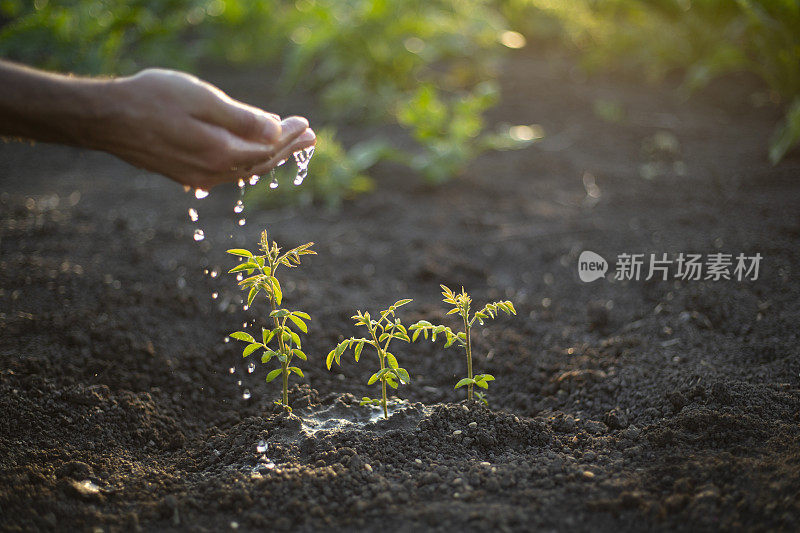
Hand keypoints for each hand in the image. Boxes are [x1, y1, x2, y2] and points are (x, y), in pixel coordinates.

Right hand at [94, 69, 314, 189]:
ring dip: (269, 156)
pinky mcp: (186, 175)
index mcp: (220, 153)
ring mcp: (198, 177)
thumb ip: (241, 119)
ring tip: (289, 145)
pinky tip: (252, 154)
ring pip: (245, 170)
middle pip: (261, 163)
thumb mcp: (202, 100)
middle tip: (310, 137)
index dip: (289, 136)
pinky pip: (227, 173)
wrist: (107, 119)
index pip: (268, 148)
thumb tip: (276, 131)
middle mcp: (213, 172)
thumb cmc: (152, 100)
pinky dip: (246, 162)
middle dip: (287, 149)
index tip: (306, 123)